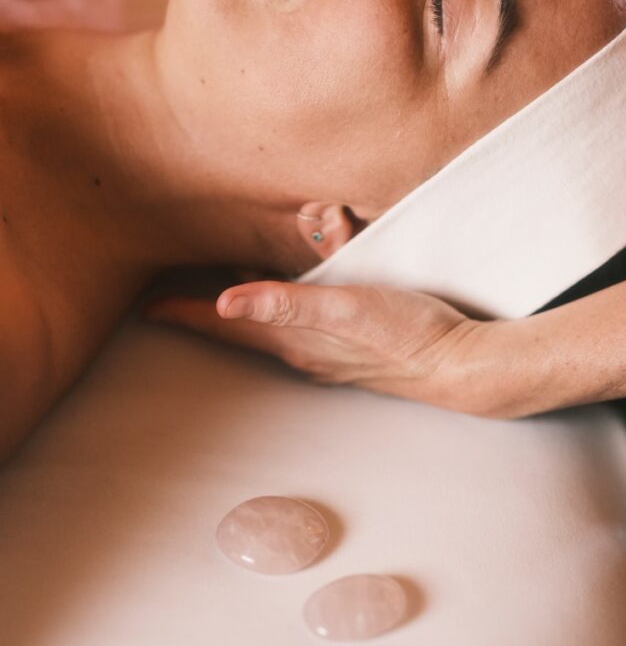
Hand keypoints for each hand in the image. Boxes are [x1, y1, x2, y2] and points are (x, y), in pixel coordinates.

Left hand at [145, 281, 492, 412]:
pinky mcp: (350, 349)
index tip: (148, 309)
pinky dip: (284, 303)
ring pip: (271, 323)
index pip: (224, 325)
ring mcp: (326, 353)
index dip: (184, 314)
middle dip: (208, 306)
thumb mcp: (344, 307)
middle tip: (179, 288)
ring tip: (225, 279)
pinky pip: (301, 323)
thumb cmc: (405, 333)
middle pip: (241, 327)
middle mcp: (302, 350)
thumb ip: (286, 302)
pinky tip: (296, 287)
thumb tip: (224, 304)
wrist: (457, 366)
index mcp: (292, 338)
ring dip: (246, 302)